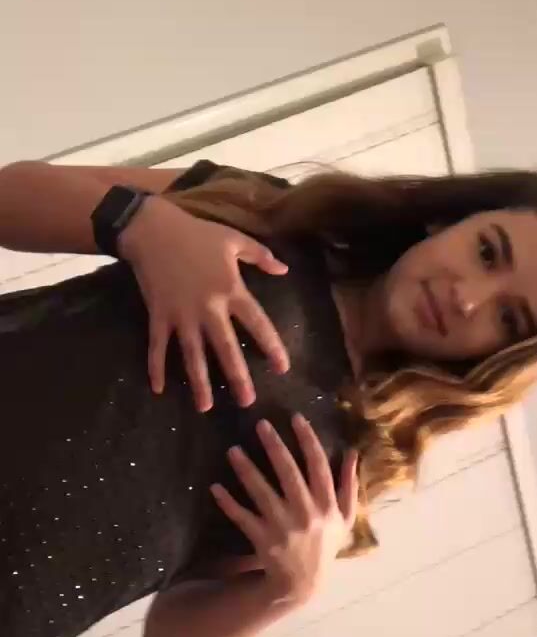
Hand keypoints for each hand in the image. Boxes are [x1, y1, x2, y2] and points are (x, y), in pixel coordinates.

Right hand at [118, 196, 289, 411]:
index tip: (282, 368)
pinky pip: (157, 346)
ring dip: (199, 382)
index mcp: (231, 289)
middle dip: (237, 377)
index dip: (271, 346)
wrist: (152, 229)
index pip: (257, 323)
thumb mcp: (234, 238)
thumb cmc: (196, 233)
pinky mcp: (158, 315)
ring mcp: (181, 315)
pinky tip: (158, 389)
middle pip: (226, 348)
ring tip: (205, 407)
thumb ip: (261, 256)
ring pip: (192, 355)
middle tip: (247, 402)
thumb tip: (285, 271)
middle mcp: (208, 308)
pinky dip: (156, 367)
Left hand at [210, 415, 358, 606]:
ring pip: (262, 493)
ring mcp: (283, 528)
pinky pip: (243, 518)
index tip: (295, 418)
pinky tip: (215, 487)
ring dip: (246, 470)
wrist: (303, 584)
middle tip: (260, 424)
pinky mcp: (263, 540)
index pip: (319, 466)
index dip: (308, 440)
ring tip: (232, 450)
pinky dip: (229, 503)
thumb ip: (348, 485)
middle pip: (289, 474)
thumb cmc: (325, 545)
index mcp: (328, 506)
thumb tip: (352, 451)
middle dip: (275, 447)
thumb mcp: (345, 518)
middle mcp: (307, 515)